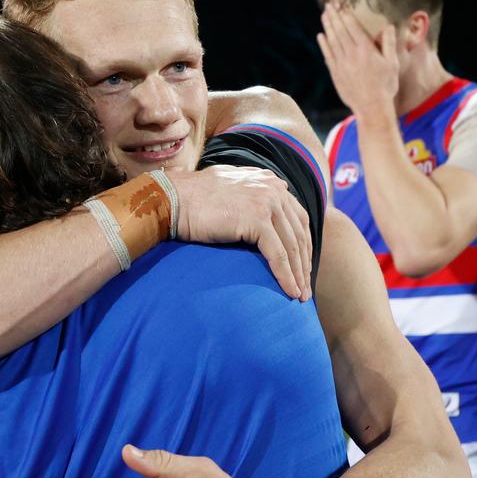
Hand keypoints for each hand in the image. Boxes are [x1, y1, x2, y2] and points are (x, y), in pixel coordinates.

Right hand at [167, 166, 310, 300]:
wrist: (171, 199)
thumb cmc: (192, 199)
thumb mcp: (229, 188)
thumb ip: (251, 193)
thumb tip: (264, 204)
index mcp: (270, 181)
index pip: (297, 218)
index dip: (302, 246)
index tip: (302, 268)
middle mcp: (273, 188)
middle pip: (298, 233)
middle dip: (304, 263)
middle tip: (305, 287)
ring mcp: (266, 202)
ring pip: (292, 246)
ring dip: (298, 274)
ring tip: (300, 296)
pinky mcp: (257, 219)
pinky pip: (278, 254)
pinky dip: (285, 275)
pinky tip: (290, 292)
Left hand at [317, 2, 398, 117]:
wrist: (372, 107)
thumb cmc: (385, 85)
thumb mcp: (392, 63)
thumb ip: (389, 43)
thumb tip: (388, 26)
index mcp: (366, 49)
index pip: (353, 26)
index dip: (346, 14)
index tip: (341, 4)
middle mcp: (351, 54)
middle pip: (340, 31)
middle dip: (334, 16)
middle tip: (329, 4)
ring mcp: (342, 64)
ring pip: (332, 41)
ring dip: (328, 26)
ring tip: (324, 15)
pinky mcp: (336, 74)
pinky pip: (328, 55)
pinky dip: (324, 45)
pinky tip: (320, 36)